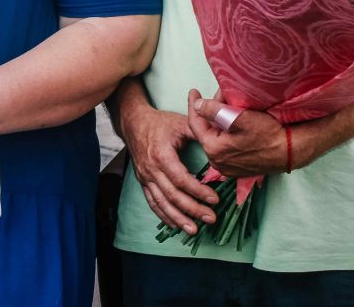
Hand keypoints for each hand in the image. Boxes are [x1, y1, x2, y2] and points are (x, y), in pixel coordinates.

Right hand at [116, 99, 218, 234]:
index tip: (215, 199)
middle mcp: (151, 169)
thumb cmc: (160, 123)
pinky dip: (163, 215)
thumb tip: (219, 143)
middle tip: (211, 218)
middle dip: (193, 209)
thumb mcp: (181, 123)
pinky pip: (152, 202)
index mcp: (162, 155)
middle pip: (173, 195)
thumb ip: (199, 133)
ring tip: (194, 230)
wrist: (134, 123)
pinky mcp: (143, 181)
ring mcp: (145, 177)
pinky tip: (175, 225)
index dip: (198, 191)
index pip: (181, 179)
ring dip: (178, 218)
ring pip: (162, 203)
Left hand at [187, 89, 288, 176]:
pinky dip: (225, 132)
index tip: (194, 91)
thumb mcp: (240, 117)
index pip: (195, 124)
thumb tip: (197, 105)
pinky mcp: (237, 168)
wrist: (291, 151)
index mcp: (214, 149)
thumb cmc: (267, 133)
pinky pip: (224, 146)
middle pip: (206, 130)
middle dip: (210, 111)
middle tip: (219, 95)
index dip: (193, 105)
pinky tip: (233, 121)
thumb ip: (214, 110)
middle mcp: (217, 162)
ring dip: (218, 121)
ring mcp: (227, 167)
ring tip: (227, 104)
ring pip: (215, 138)